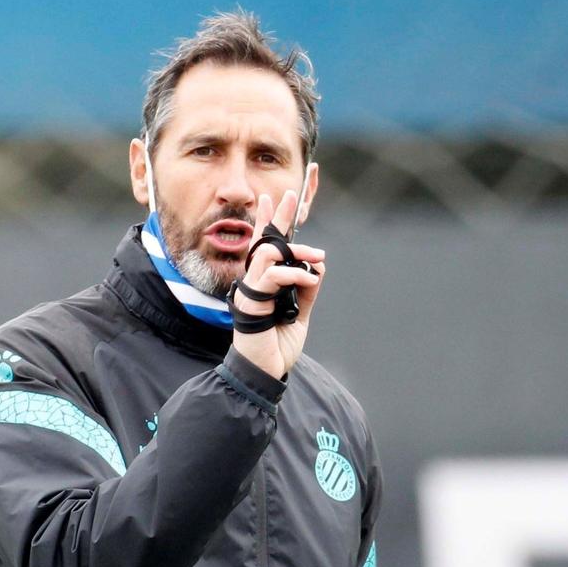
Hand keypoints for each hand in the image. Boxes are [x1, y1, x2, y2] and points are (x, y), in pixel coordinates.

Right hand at [229, 189, 325, 380]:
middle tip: (288, 194)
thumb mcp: (300, 312)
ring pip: (268, 256)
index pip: (265, 248)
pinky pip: (271, 276)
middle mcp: (253, 283)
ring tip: (317, 257)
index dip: (269, 222)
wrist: (265, 372)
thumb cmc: (278, 346)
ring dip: (297, 252)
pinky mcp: (250, 302)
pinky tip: (306, 278)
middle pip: (263, 243)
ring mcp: (250, 291)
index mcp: (264, 284)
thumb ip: (307, 289)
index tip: (272, 199)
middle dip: (276, 217)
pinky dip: (292, 274)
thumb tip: (317, 266)